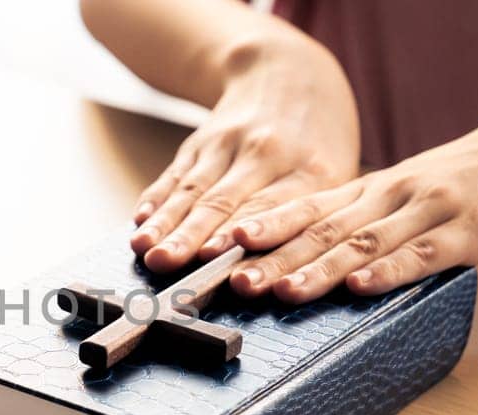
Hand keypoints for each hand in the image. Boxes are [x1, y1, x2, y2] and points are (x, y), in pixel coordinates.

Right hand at [131, 35, 358, 272]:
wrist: (288, 71)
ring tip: (145, 249)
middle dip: (192, 235)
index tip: (214, 258)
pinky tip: (140, 221)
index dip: (238, 232)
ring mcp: (228, 144)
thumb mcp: (337, 175)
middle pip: (223, 200)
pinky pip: (176, 174)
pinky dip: (157, 199)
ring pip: (193, 189)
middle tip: (166, 262)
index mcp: (311, 169)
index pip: (269, 206)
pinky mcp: (200, 142)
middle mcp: (266, 153)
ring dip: (166, 223)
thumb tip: (286, 279)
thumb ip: (313, 222)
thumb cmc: (320, 142)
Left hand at [227, 93, 477, 302]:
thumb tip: (310, 258)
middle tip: (233, 281)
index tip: (220, 248)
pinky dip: (390, 272)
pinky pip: (422, 254)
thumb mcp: (407, 195)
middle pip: (321, 230)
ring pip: (363, 244)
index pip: (305, 209)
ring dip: (318, 269)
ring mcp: (428, 212)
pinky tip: (362, 288)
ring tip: (280, 291)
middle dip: (274, 258)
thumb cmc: (468, 178)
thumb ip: (364, 224)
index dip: (262, 229)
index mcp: (371, 191)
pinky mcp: (469, 231)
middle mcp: (389, 196)